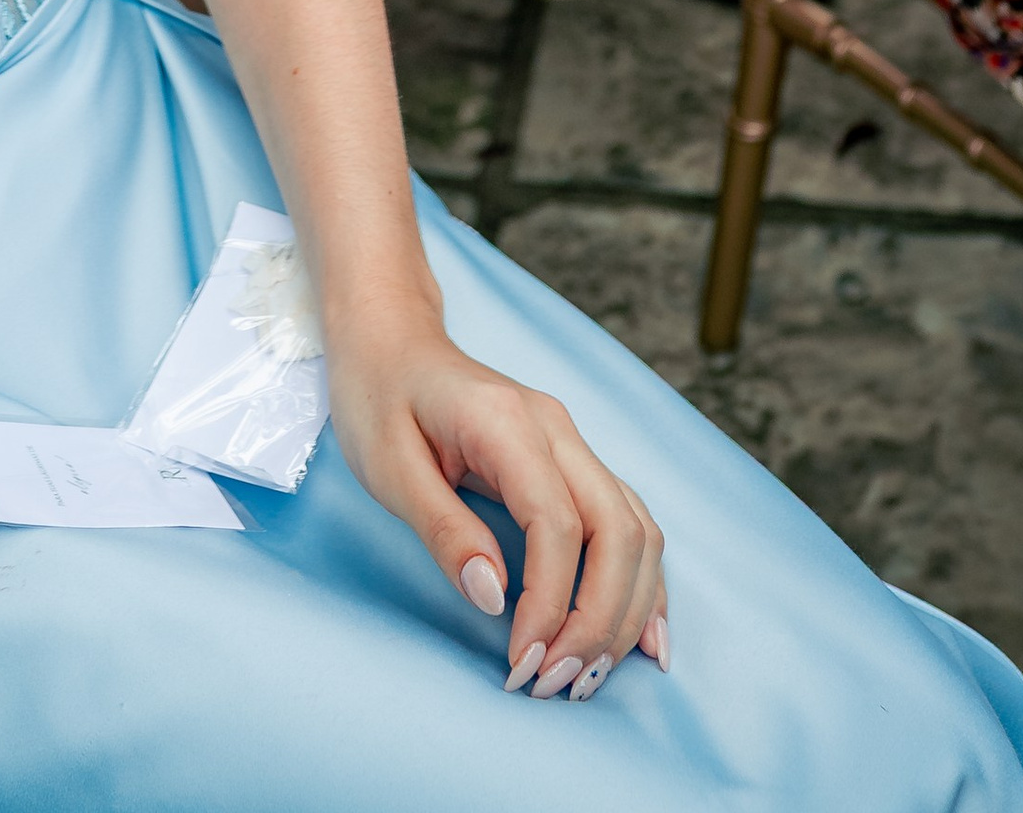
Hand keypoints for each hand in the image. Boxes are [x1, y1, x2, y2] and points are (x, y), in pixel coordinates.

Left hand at [329, 295, 666, 697]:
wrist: (390, 339)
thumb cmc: (378, 396)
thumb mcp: (386, 465)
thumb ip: (442, 530)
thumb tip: (494, 598)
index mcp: (507, 422)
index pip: (557, 524)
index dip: (550, 604)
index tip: (520, 662)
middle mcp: (557, 429)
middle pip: (618, 532)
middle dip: (599, 620)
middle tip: (555, 684)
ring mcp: (573, 443)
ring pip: (637, 531)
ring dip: (625, 611)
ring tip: (586, 677)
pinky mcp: (575, 463)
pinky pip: (631, 524)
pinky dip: (642, 585)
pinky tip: (644, 637)